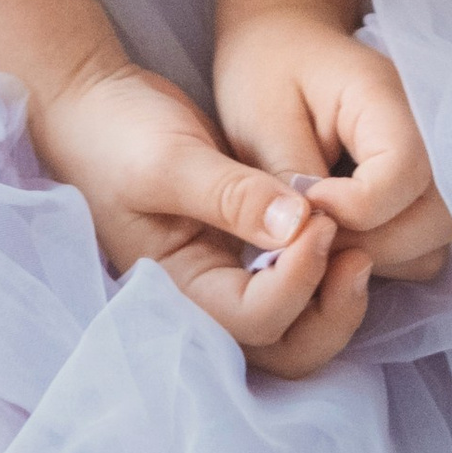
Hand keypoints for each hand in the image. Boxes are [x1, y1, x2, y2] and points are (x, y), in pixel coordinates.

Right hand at [33, 60, 375, 377]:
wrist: (94, 103)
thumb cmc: (117, 132)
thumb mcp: (170, 158)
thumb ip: (233, 195)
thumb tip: (301, 227)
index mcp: (177, 292)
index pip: (254, 320)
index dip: (298, 281)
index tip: (320, 220)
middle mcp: (206, 300)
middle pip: (284, 348)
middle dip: (330, 312)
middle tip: (358, 253)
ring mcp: (226, 280)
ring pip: (297, 327)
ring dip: (333, 298)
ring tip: (356, 244)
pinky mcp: (242, 254)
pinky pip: (293, 285)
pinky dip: (323, 272)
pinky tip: (337, 230)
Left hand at [214, 6, 451, 284]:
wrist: (281, 46)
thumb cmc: (266, 71)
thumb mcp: (261, 118)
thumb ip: (287, 178)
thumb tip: (308, 236)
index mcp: (387, 96)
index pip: (404, 171)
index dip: (354, 209)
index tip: (301, 204)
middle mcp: (429, 131)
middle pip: (435, 216)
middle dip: (368, 243)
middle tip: (307, 232)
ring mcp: (434, 164)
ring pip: (432, 243)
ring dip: (376, 255)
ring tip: (320, 229)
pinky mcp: (424, 192)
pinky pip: (421, 249)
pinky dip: (383, 254)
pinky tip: (340, 231)